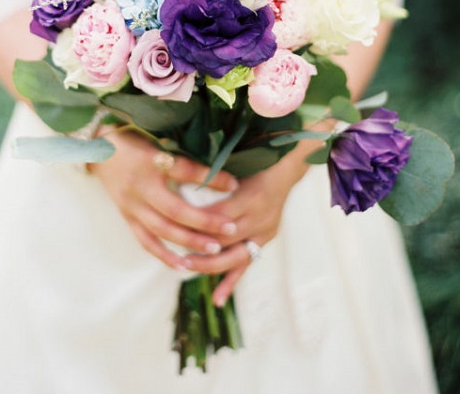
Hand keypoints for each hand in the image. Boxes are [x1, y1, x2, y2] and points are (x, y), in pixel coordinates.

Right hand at [89, 128, 238, 270]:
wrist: (98, 148)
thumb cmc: (134, 138)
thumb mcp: (156, 137)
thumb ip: (181, 151)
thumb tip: (218, 158)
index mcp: (151, 160)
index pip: (185, 170)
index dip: (210, 177)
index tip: (235, 184)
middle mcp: (141, 185)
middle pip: (175, 208)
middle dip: (205, 221)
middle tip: (230, 228)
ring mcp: (132, 204)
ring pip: (163, 229)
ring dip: (189, 242)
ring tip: (214, 248)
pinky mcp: (127, 216)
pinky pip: (146, 241)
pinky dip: (164, 255)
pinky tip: (184, 266)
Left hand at [180, 139, 317, 306]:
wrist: (286, 167)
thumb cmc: (256, 160)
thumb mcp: (237, 162)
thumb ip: (214, 176)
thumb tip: (181, 182)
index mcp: (251, 197)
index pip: (219, 215)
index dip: (196, 222)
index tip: (173, 224)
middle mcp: (259, 217)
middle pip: (225, 239)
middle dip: (199, 248)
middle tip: (176, 253)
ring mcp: (264, 231)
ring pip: (235, 257)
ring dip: (210, 265)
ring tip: (186, 268)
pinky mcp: (265, 240)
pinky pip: (247, 264)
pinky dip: (231, 282)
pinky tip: (217, 299)